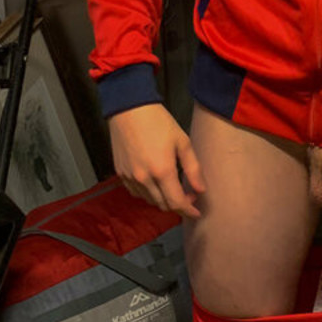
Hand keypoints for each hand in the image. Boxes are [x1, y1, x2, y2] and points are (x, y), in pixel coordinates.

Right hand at [108, 103, 204, 218]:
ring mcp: (130, 178)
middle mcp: (144, 179)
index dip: (188, 211)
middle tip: (188, 194)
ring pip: (149, 201)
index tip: (196, 212)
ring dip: (163, 200)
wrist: (129, 108)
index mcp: (162, 171)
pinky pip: (136, 193)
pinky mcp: (121, 174)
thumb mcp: (182, 142)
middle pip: (163, 205)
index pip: (176, 203)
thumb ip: (193, 169)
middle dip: (178, 205)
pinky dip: (148, 194)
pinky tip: (155, 183)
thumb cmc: (158, 122)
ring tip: (173, 187)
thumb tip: (200, 190)